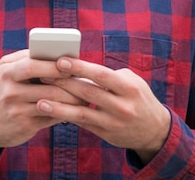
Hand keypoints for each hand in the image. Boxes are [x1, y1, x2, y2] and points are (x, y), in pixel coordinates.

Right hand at [0, 50, 84, 160]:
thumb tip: (63, 57)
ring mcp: (16, 108)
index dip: (55, 63)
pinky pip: (51, 116)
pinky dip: (66, 112)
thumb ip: (30, 60)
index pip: (33, 62)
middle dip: (69, 82)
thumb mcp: (9, 72)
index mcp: (7, 69)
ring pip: (53, 101)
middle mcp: (9, 88)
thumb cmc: (6, 91)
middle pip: (46, 82)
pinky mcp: (24, 125)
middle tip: (85, 81)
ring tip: (85, 96)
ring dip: (72, 99)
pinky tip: (75, 109)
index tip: (73, 64)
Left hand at [36, 57, 171, 163]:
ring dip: (59, 107)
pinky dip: (66, 117)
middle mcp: (122, 106)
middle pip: (87, 93)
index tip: (61, 60)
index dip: (80, 68)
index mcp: (128, 88)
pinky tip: (51, 112)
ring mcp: (113, 122)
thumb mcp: (132, 82)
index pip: (101, 75)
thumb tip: (79, 68)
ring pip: (81, 113)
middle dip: (64, 83)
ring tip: (40, 101)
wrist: (155, 130)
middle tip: (43, 74)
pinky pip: (82, 124)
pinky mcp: (106, 134)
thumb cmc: (138, 97)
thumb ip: (108, 75)